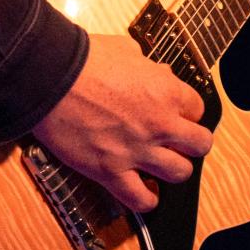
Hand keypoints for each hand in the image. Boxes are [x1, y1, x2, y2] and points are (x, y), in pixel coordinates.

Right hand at [32, 33, 211, 213]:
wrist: (49, 77)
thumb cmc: (83, 60)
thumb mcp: (125, 49)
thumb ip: (147, 65)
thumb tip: (154, 72)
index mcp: (165, 91)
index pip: (197, 109)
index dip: (187, 113)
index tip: (176, 116)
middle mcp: (159, 123)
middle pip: (200, 144)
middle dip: (192, 144)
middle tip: (178, 143)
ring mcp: (137, 150)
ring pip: (179, 173)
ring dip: (173, 170)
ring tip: (161, 167)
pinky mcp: (111, 170)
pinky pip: (141, 199)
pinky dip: (146, 200)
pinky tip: (145, 194)